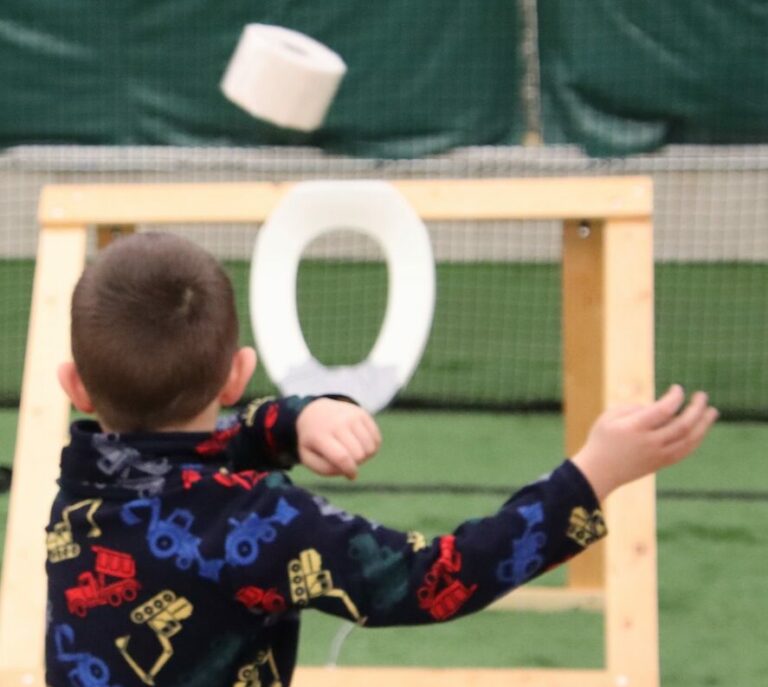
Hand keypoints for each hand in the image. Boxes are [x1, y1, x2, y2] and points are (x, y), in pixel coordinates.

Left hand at [296, 398, 381, 479]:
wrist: (316, 411)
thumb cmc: (313, 440)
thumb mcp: (308, 456)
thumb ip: (326, 469)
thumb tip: (349, 472)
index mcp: (320, 436)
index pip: (342, 457)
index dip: (350, 470)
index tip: (351, 475)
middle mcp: (337, 423)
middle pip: (359, 454)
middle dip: (357, 463)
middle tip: (349, 460)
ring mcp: (352, 416)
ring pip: (371, 447)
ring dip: (366, 456)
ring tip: (354, 453)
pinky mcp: (362, 414)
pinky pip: (377, 439)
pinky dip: (372, 447)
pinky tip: (361, 445)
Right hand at [571, 385, 717, 500]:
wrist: (598, 472)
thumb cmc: (602, 440)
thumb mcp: (609, 417)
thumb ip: (634, 408)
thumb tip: (657, 407)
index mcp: (635, 428)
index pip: (664, 410)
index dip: (675, 397)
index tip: (677, 389)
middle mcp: (650, 443)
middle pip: (682, 425)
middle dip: (696, 409)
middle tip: (702, 395)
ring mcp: (657, 455)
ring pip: (689, 440)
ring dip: (703, 425)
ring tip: (712, 411)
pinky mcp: (661, 464)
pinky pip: (685, 451)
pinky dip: (696, 439)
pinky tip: (700, 429)